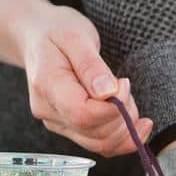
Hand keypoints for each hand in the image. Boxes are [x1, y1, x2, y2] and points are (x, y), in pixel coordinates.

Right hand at [18, 5, 151, 156]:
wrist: (38, 38)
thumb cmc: (57, 31)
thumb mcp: (76, 36)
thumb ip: (91, 65)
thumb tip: (108, 93)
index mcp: (47, 86)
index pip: (84, 114)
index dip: (113, 107)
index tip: (123, 83)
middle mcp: (48, 111)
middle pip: (96, 133)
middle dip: (124, 114)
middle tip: (125, 85)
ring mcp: (58, 122)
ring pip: (101, 143)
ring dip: (126, 126)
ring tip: (127, 97)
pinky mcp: (69, 127)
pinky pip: (99, 143)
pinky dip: (123, 137)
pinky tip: (137, 124)